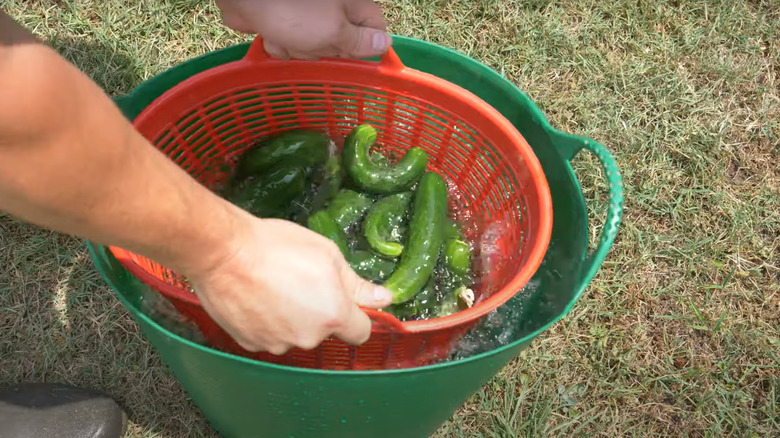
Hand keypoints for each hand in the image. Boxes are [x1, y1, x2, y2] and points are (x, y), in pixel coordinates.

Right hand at [186, 212, 392, 353]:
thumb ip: (357, 284)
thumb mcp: (328, 255)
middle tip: (301, 281)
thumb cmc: (276, 247)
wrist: (225, 252)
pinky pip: (268, 336)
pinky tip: (257, 297)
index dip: (356, 316)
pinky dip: (266, 322)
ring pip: (295, 334)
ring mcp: (277, 343)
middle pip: (325, 331)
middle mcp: (308, 337)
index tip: (345, 301)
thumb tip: (384, 298)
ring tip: (274, 286)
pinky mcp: (251, 343)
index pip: (361, 332)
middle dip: (319, 311)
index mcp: (334, 315)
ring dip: (291, 317)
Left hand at [215, 0, 391, 59]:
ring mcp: (308, 16)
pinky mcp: (286, 22)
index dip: (365, 46)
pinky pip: (291, 44)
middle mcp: (333, 9)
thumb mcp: (334, 31)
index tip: (351, 57)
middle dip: (323, 50)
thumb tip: (385, 45)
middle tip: (311, 41)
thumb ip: (360, 42)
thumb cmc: (293, 10)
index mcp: (352, 4)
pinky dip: (280, 43)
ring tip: (286, 35)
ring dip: (297, 49)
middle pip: (342, 45)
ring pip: (313, 48)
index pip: (375, 29)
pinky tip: (272, 33)